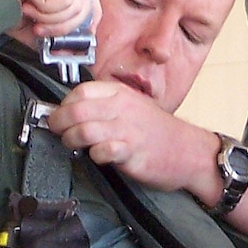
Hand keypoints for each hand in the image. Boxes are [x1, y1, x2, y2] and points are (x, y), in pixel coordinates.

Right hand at [0, 0, 97, 36]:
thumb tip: (70, 53)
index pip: (87, 4)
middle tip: (39, 30)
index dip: (82, 26)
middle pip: (87, 7)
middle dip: (63, 27)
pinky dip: (46, 7)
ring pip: (77, 7)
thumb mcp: (29, 24)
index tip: (69, 44)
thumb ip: (51, 37)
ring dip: (49, 17)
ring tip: (28, 9)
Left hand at [47, 79, 215, 192]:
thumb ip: (105, 107)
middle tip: (58, 131)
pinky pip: (103, 150)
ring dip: (71, 140)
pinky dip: (94, 155)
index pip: (81, 91)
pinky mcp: (132, 151)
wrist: (188, 151)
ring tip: (74, 145)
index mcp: (121, 94)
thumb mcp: (132, 107)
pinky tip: (98, 156)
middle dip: (59, 123)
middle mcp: (122, 108)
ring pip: (84, 130)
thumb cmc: (157, 132)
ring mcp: (127, 130)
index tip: (60, 115)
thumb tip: (70, 112)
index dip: (64, 104)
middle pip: (76, 110)